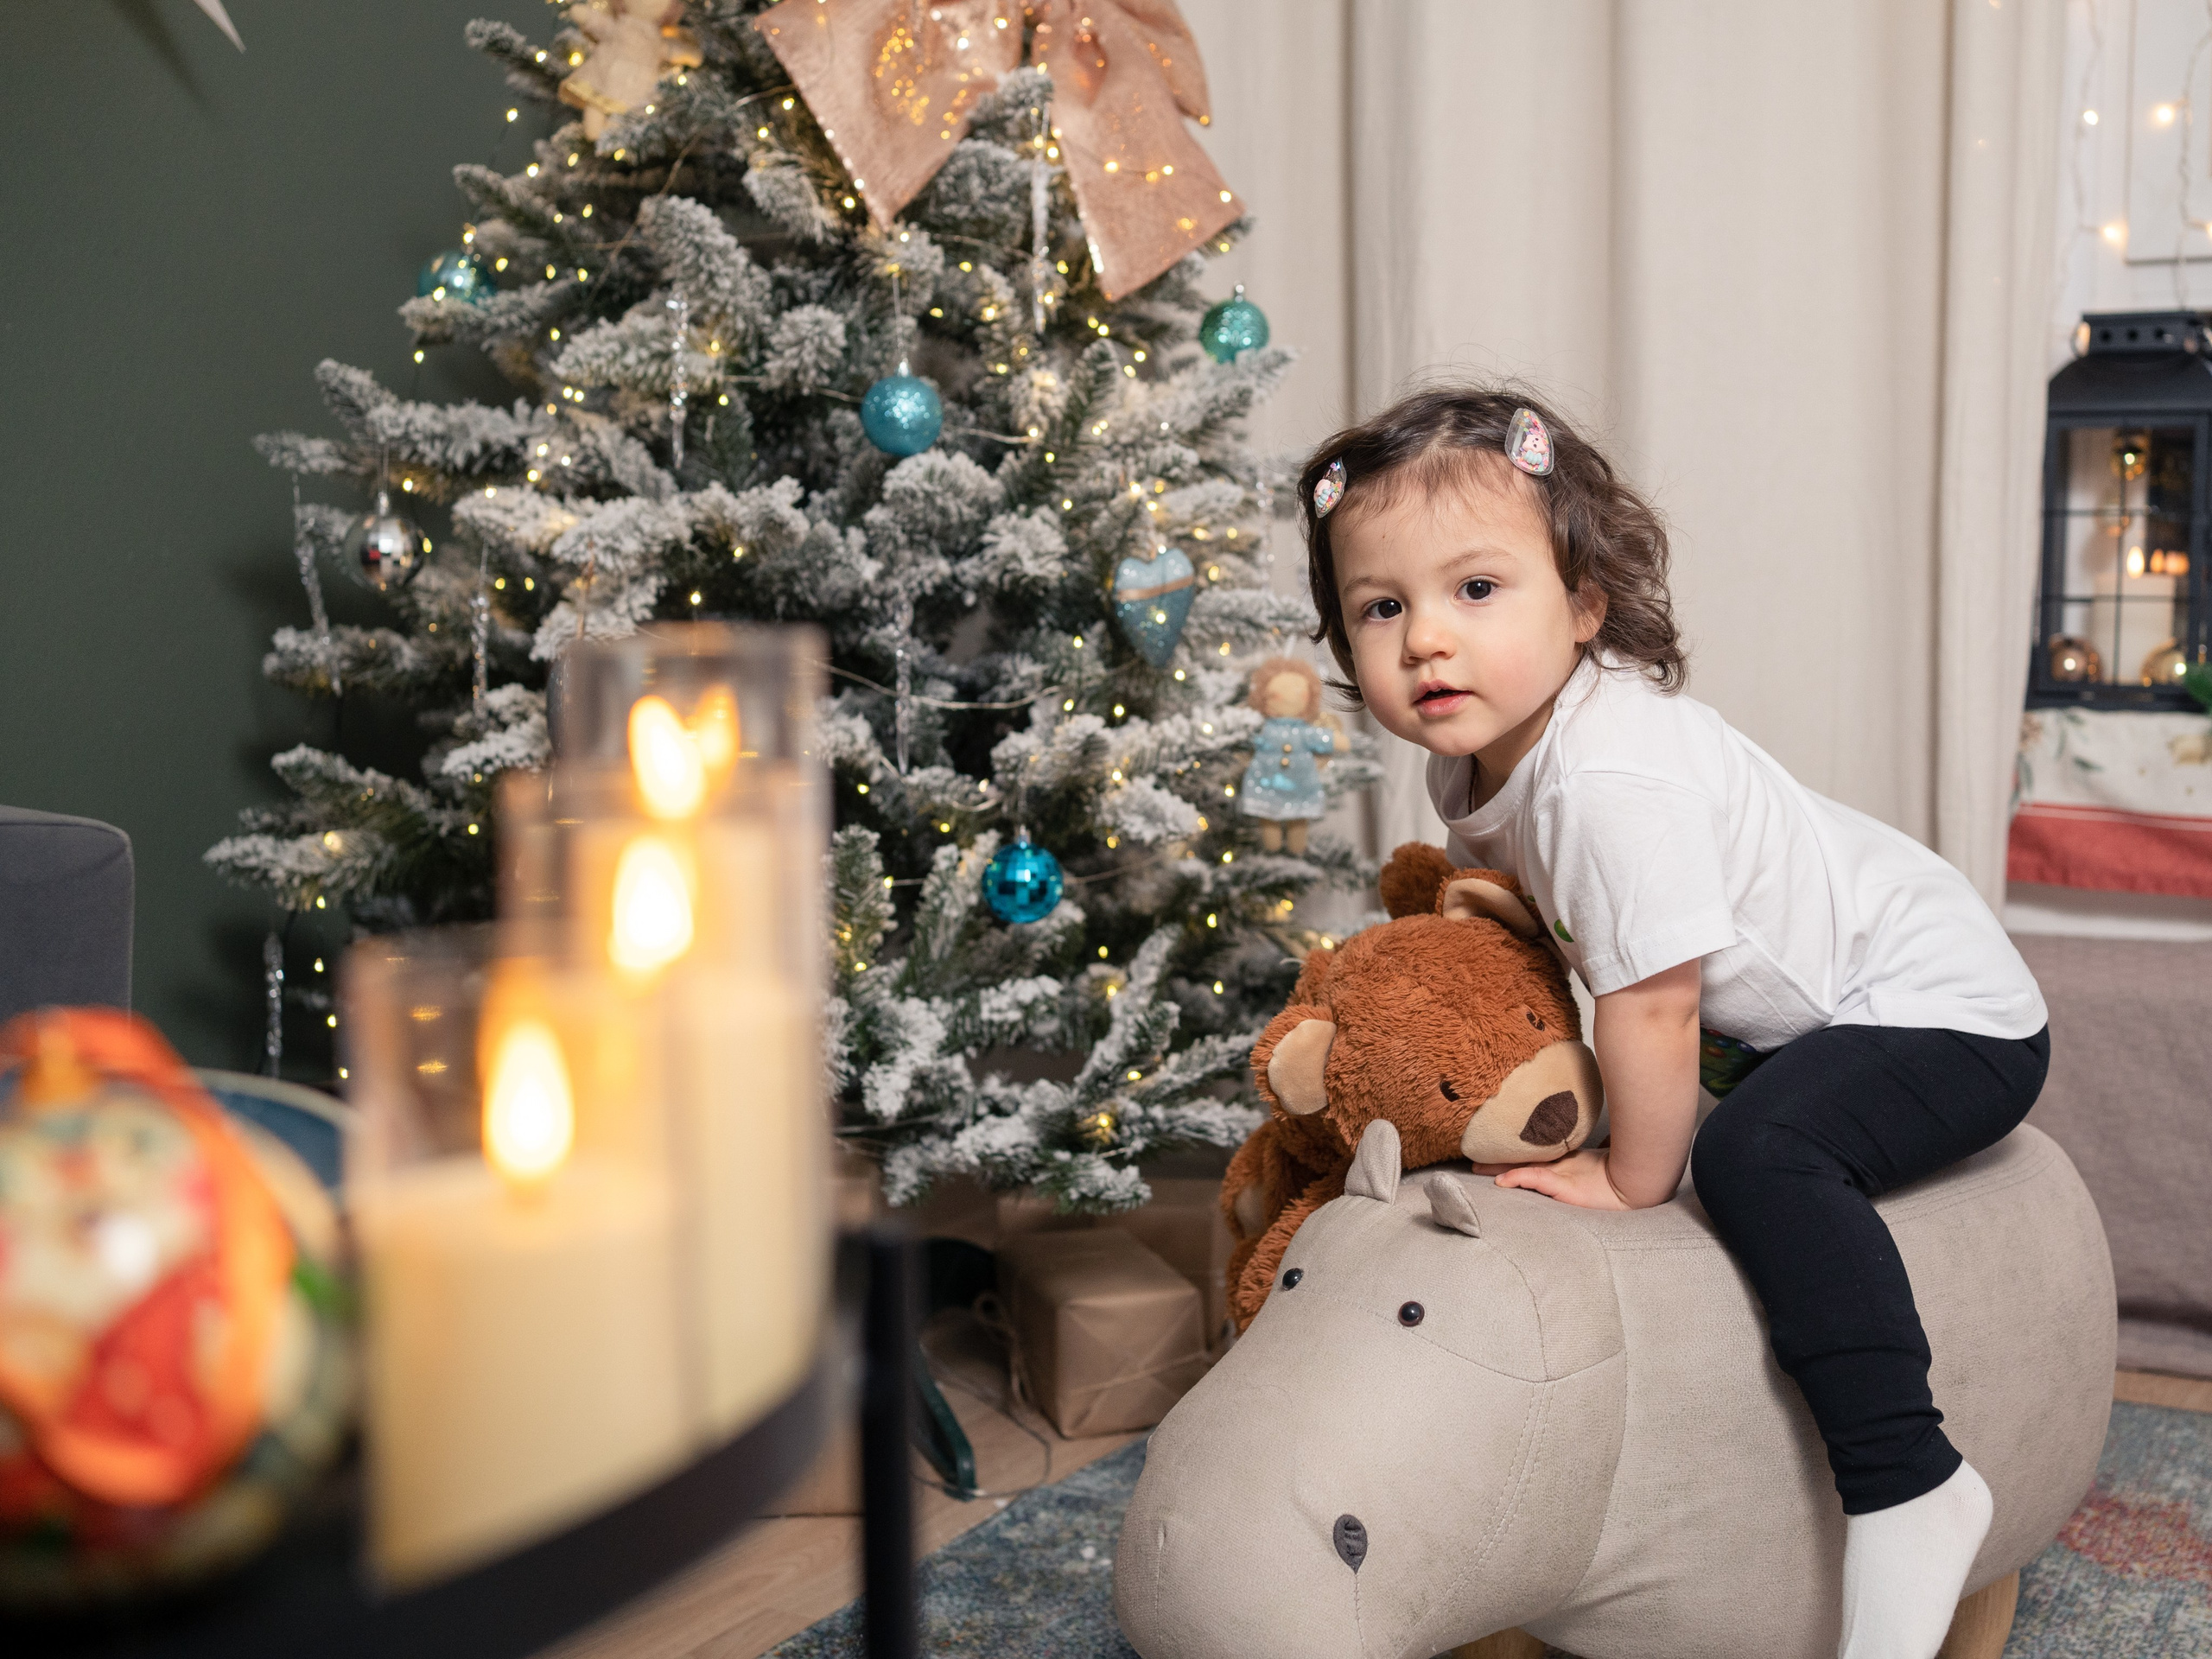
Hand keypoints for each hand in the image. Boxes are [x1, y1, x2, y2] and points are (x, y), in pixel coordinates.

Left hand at [1489, 1147, 1633, 1210]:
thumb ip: (1587, 1155)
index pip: (1535, 1153)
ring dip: (1499, 1169)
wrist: (1640, 1185)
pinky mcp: (1565, 1186)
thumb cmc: (1624, 1177)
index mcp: (1569, 1160)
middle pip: (1523, 1157)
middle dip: (1498, 1157)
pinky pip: (1536, 1179)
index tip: (1493, 1147)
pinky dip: (1518, 1179)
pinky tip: (1502, 1182)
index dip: (1514, 1151)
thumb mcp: (1598, 1166)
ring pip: (1523, 1167)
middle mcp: (1562, 1164)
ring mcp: (1563, 1173)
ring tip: (1476, 1168)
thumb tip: (1593, 1142)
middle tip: (1473, 1155)